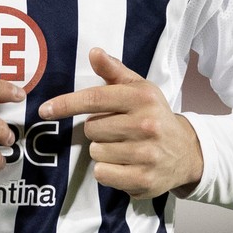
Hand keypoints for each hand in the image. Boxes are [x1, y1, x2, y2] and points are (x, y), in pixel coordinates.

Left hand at [39, 47, 202, 198]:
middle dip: (97, 131)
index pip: (95, 98)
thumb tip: (94, 52)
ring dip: (102, 152)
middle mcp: (147, 124)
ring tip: (123, 148)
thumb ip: (114, 71)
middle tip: (118, 131)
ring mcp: (147, 154)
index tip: (45, 110)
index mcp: (143, 98)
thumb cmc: (154, 116)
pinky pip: (103, 174)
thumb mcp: (139, 89)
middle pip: (91, 129)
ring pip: (96, 153)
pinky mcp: (144, 179)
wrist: (186, 151)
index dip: (66, 104)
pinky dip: (107, 171)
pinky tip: (124, 165)